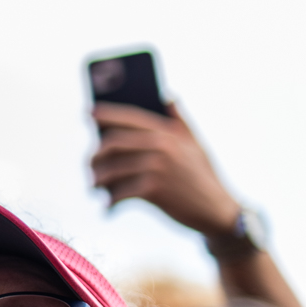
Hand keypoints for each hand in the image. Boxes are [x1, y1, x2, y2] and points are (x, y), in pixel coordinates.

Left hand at [90, 102, 242, 235]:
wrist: (217, 212)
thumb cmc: (204, 177)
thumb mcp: (196, 144)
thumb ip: (180, 119)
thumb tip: (168, 95)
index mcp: (169, 132)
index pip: (130, 117)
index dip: (107, 114)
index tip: (88, 113)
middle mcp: (161, 146)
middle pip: (113, 142)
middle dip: (96, 154)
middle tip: (90, 165)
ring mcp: (156, 167)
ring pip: (112, 169)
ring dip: (98, 179)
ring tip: (94, 186)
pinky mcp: (153, 189)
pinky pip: (119, 192)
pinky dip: (110, 201)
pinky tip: (108, 207)